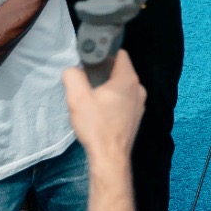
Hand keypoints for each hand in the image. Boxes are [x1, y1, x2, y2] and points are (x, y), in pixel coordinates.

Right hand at [63, 51, 145, 167]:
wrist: (109, 157)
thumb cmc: (96, 127)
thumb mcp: (77, 98)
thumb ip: (72, 77)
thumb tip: (71, 70)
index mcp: (127, 79)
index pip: (119, 54)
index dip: (104, 53)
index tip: (91, 59)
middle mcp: (138, 89)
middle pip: (120, 70)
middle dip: (103, 72)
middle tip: (87, 80)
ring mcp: (139, 103)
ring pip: (122, 86)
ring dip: (107, 88)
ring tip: (92, 98)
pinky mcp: (136, 116)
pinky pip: (124, 100)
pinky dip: (113, 101)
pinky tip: (100, 111)